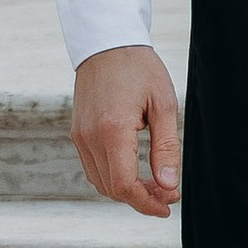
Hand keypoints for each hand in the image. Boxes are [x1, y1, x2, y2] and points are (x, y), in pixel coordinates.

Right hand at [73, 44, 181, 217]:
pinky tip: (135, 170)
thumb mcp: (163, 104)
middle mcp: (89, 137)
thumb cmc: (140, 68)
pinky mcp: (77, 133)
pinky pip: (93, 167)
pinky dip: (113, 176)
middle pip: (112, 189)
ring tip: (156, 183)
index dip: (147, 203)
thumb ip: (166, 147)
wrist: (107, 42)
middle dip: (141, 198)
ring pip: (100, 182)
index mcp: (112, 130)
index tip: (168, 205)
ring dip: (127, 190)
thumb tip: (169, 184)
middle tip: (170, 192)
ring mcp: (79, 136)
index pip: (124, 185)